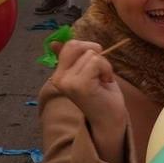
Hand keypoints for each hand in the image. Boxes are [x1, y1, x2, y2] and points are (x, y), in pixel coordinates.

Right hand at [51, 40, 128, 161]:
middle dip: (96, 55)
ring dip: (104, 66)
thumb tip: (54, 42)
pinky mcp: (79, 85)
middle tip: (100, 73)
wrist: (110, 119)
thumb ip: (72, 57)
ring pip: (91, 54)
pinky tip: (105, 84)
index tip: (95, 66)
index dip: (88, 49)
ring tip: (102, 81)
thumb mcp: (86, 70)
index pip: (70, 46)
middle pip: (78, 46)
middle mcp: (59, 78)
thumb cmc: (101, 94)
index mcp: (59, 75)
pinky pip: (96, 61)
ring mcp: (68, 82)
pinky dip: (106, 70)